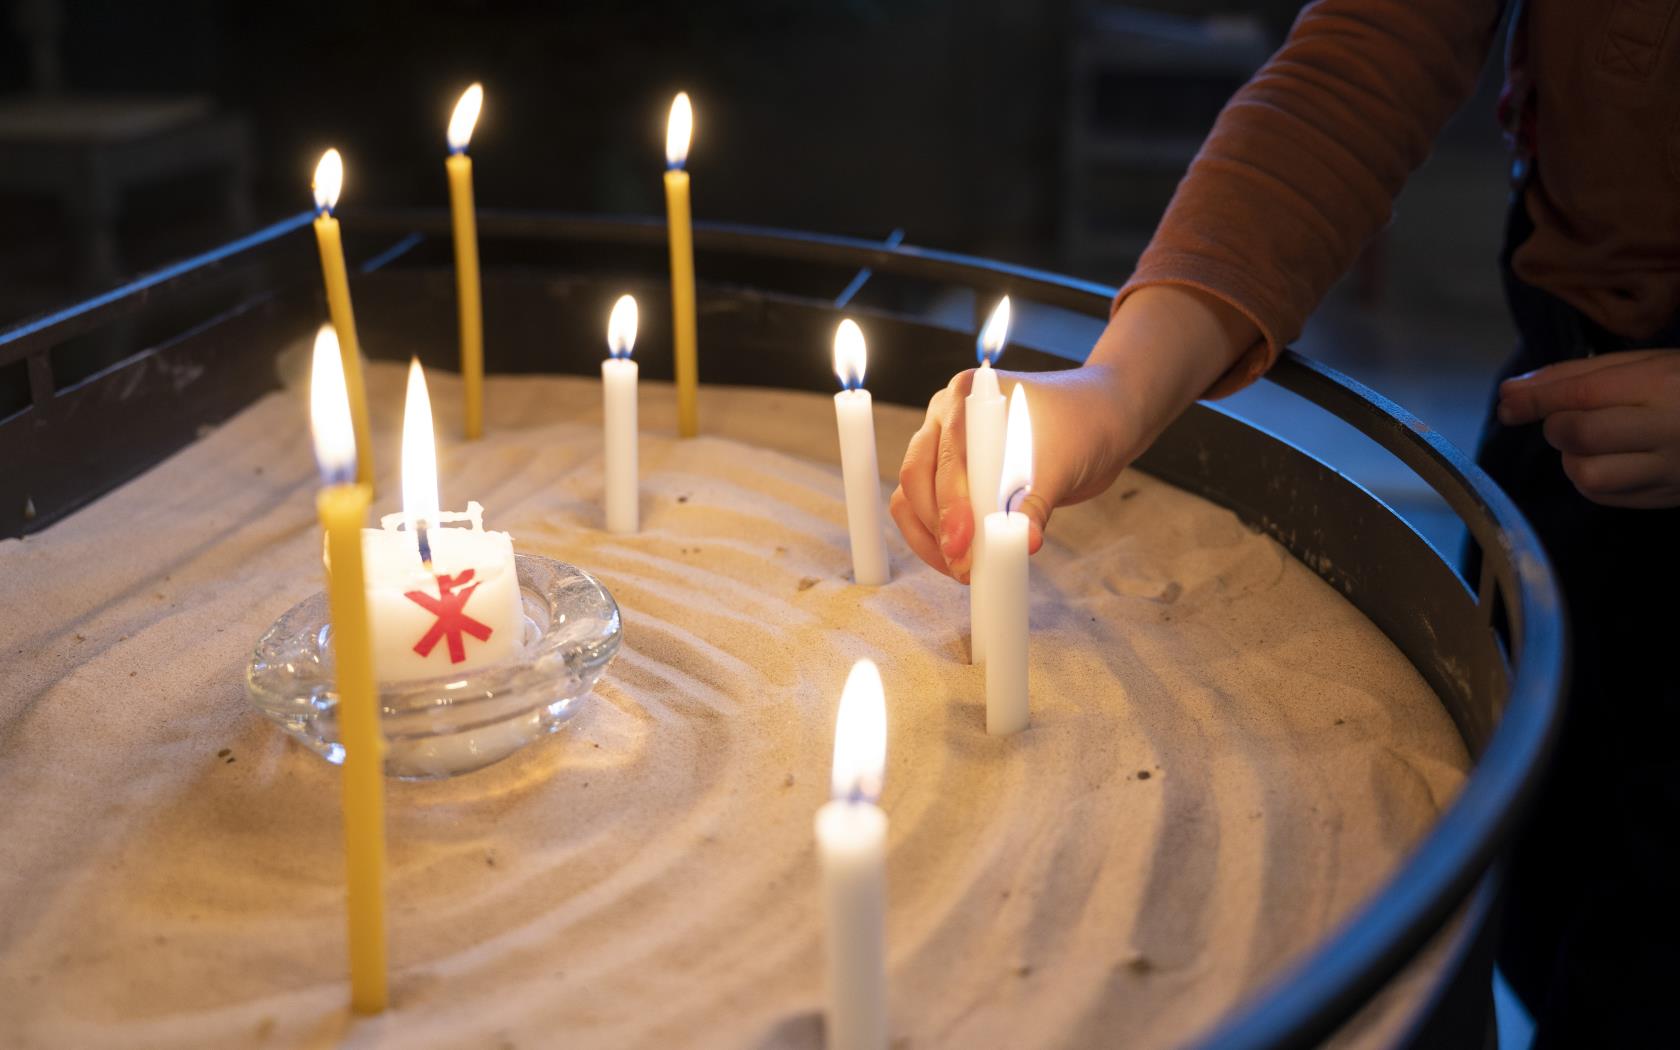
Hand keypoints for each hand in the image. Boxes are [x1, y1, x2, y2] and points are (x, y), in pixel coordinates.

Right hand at [888, 284, 1260, 580]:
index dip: (954, 510)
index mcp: (968, 399)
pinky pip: (928, 512)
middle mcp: (946, 416)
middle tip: (973, 575)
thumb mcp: (1070, 466)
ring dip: (936, 544)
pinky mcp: (955, 473)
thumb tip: (1016, 547)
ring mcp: (945, 444)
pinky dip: (940, 543)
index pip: (945, 460)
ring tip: (972, 576)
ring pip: (914, 500)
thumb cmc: (1094, 426)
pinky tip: (967, 566)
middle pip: (917, 481)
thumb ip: (1036, 505)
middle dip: (942, 533)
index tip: (973, 550)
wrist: (1112, 416)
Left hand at [1497, 349, 1679, 507]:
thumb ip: (1573, 375)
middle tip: (1568, 416)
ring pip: (1587, 476)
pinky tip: (1607, 459)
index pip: (1584, 393)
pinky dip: (1589, 478)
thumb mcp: (1641, 363)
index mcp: (1664, 386)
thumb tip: (1510, 393)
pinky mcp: (1667, 499)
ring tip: (1592, 440)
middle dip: (1557, 425)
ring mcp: (1671, 471)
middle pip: (1581, 436)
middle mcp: (1669, 431)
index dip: (1536, 398)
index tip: (1507, 401)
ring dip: (1572, 457)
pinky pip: (1604, 497)